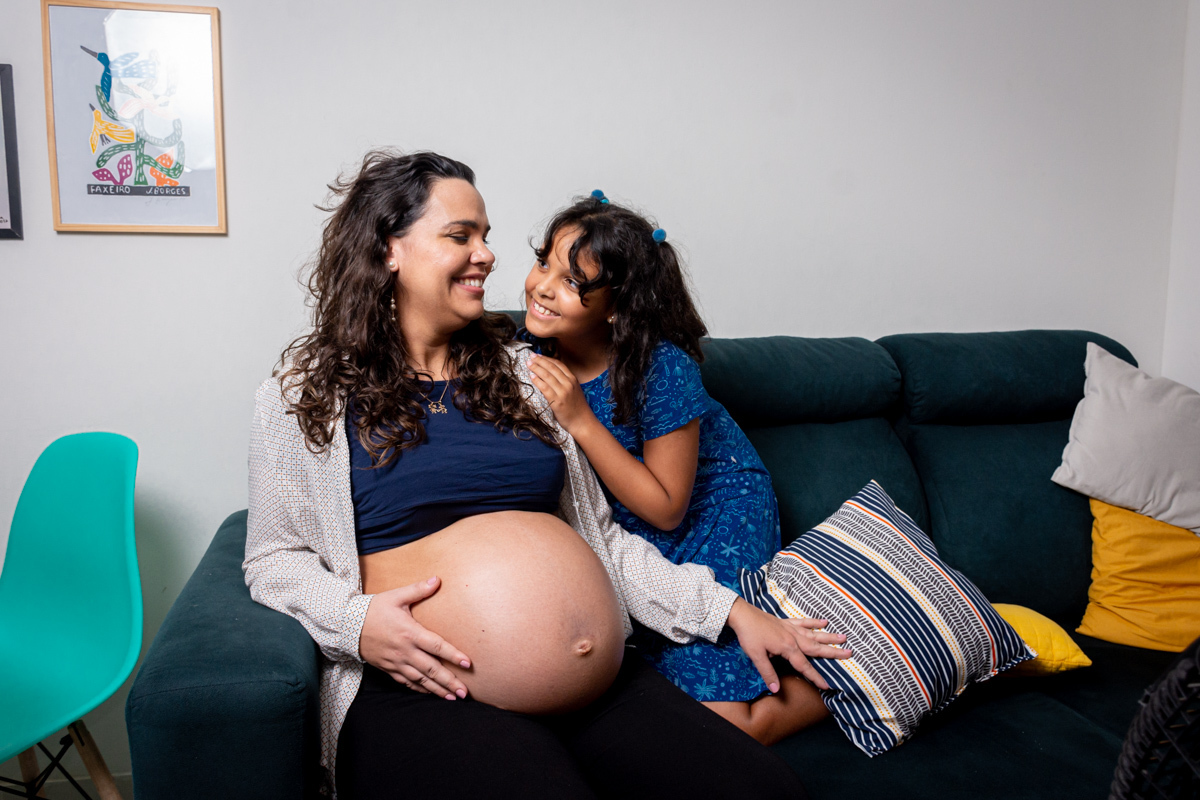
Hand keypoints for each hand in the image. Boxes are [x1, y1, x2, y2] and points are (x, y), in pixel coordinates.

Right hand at [359, 576, 471, 699]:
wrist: (347, 625)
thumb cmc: (374, 609)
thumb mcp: (396, 596)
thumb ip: (418, 590)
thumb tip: (438, 579)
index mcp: (410, 632)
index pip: (436, 646)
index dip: (453, 655)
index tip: (468, 664)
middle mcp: (405, 650)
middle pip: (431, 669)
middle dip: (449, 681)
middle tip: (464, 692)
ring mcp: (396, 662)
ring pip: (420, 680)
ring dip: (437, 689)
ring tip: (453, 698)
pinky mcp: (388, 668)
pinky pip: (406, 682)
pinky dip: (420, 689)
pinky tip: (430, 693)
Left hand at [528, 354, 594, 432]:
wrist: (582, 422)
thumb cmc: (577, 408)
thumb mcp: (574, 390)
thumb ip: (565, 381)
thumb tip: (551, 374)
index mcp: (573, 379)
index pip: (558, 364)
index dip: (547, 359)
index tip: (538, 355)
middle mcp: (569, 383)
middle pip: (551, 368)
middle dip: (539, 361)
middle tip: (530, 356)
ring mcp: (563, 392)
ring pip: (547, 376)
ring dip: (536, 368)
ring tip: (529, 364)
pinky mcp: (557, 401)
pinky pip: (545, 388)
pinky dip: (537, 381)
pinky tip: (531, 376)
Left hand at [725, 598, 851, 692]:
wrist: (742, 615)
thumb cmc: (749, 636)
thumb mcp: (757, 656)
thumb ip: (768, 673)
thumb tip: (776, 690)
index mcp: (787, 648)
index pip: (804, 666)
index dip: (815, 677)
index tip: (827, 685)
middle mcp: (793, 638)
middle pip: (816, 647)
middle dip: (832, 652)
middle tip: (849, 653)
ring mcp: (790, 628)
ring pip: (813, 634)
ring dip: (828, 636)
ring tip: (843, 637)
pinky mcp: (785, 622)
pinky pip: (803, 622)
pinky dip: (814, 622)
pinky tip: (824, 621)